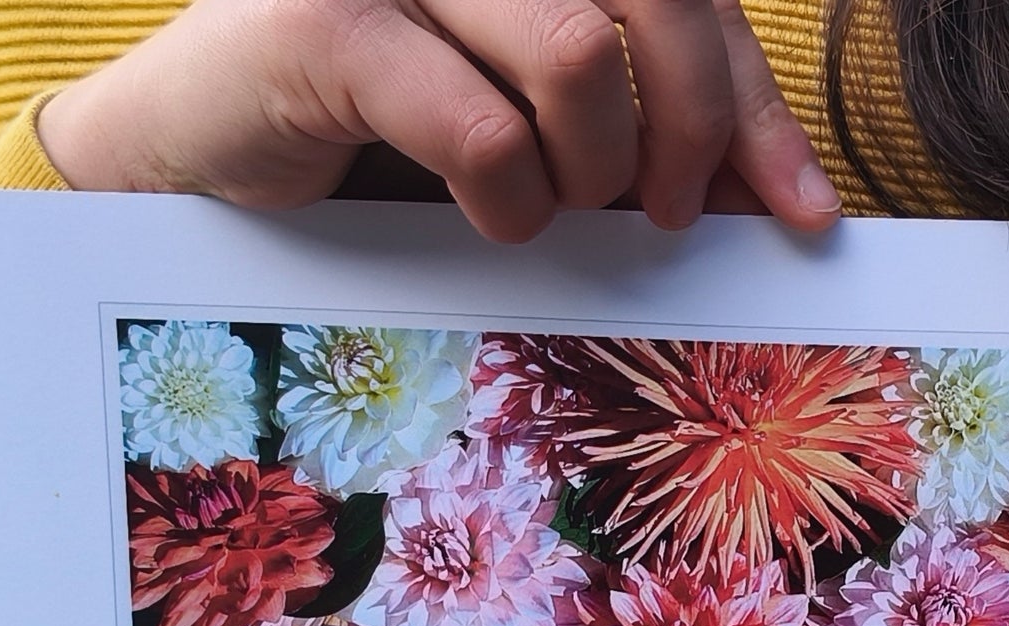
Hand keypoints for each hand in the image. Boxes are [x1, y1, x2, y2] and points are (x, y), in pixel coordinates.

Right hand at [36, 0, 841, 240]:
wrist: (206, 137)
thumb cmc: (383, 120)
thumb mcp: (538, 111)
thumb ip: (644, 123)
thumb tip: (778, 198)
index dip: (754, 104)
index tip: (801, 211)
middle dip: (691, 129)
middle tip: (667, 213)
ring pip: (577, 54)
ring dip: (588, 168)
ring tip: (551, 203)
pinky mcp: (326, 28)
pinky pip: (481, 130)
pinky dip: (508, 200)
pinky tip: (492, 215)